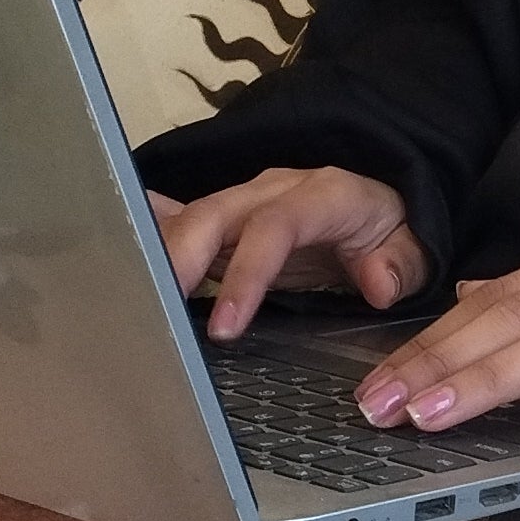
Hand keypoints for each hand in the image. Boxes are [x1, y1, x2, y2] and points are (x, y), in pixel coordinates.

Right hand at [150, 169, 428, 338]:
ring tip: (125, 295)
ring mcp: (244, 203)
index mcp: (322, 195)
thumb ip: (401, 263)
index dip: (246, 274)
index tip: (223, 329)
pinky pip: (179, 218)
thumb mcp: (410, 246)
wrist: (380, 204)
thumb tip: (379, 283)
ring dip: (156, 255)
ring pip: (189, 219)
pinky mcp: (225, 221)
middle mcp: (273, 191)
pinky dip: (145, 227)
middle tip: (153, 311)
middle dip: (178, 260)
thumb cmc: (389, 230)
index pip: (276, 227)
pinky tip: (109, 239)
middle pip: (215, 215)